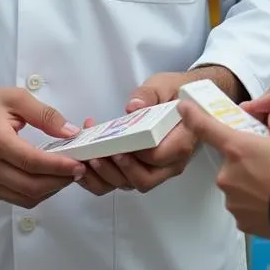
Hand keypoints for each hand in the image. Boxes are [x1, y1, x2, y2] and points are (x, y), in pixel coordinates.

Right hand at [0, 82, 86, 208]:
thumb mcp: (16, 98)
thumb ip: (45, 115)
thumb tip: (71, 132)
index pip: (33, 162)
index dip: (59, 167)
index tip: (79, 164)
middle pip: (31, 185)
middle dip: (59, 181)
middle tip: (79, 170)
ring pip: (24, 197)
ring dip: (50, 190)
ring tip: (66, 174)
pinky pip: (14, 198)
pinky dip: (35, 192)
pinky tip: (47, 178)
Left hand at [81, 69, 230, 194]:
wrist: (182, 99)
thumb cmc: (174, 92)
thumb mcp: (163, 85)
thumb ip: (149, 95)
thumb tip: (133, 107)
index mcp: (181, 140)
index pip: (159, 157)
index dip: (137, 155)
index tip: (118, 146)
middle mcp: (171, 162)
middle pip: (144, 179)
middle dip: (117, 170)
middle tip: (97, 155)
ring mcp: (157, 169)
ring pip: (131, 185)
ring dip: (106, 176)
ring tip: (87, 158)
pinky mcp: (143, 170)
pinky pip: (123, 183)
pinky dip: (102, 180)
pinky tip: (86, 166)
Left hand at [178, 102, 269, 237]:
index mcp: (237, 148)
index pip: (206, 127)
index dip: (193, 116)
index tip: (183, 108)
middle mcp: (229, 175)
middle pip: (232, 159)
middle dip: (246, 158)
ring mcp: (233, 200)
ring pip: (238, 183)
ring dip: (251, 181)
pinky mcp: (242, 221)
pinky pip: (244, 204)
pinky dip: (256, 201)